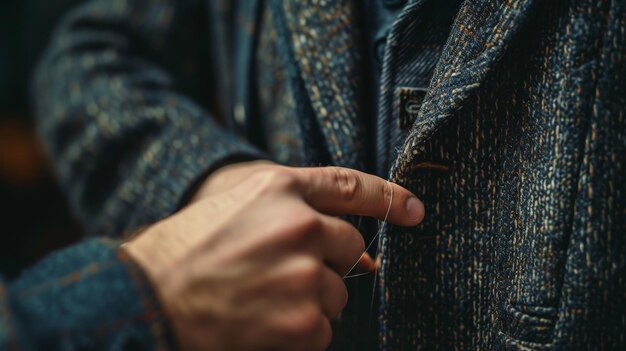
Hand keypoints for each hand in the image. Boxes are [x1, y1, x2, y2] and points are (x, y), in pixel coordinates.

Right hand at [124, 165, 423, 349]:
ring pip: (337, 292)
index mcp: (278, 188)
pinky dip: (301, 332)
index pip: (349, 185)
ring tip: (262, 300)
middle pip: (351, 246)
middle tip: (285, 275)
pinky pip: (323, 329)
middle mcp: (299, 226)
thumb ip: (293, 213)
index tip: (414, 209)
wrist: (146, 299)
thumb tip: (360, 254)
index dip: (388, 196)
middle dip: (329, 263)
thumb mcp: (235, 208)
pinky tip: (262, 323)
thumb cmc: (184, 252)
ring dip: (312, 301)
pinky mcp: (304, 321)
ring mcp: (304, 274)